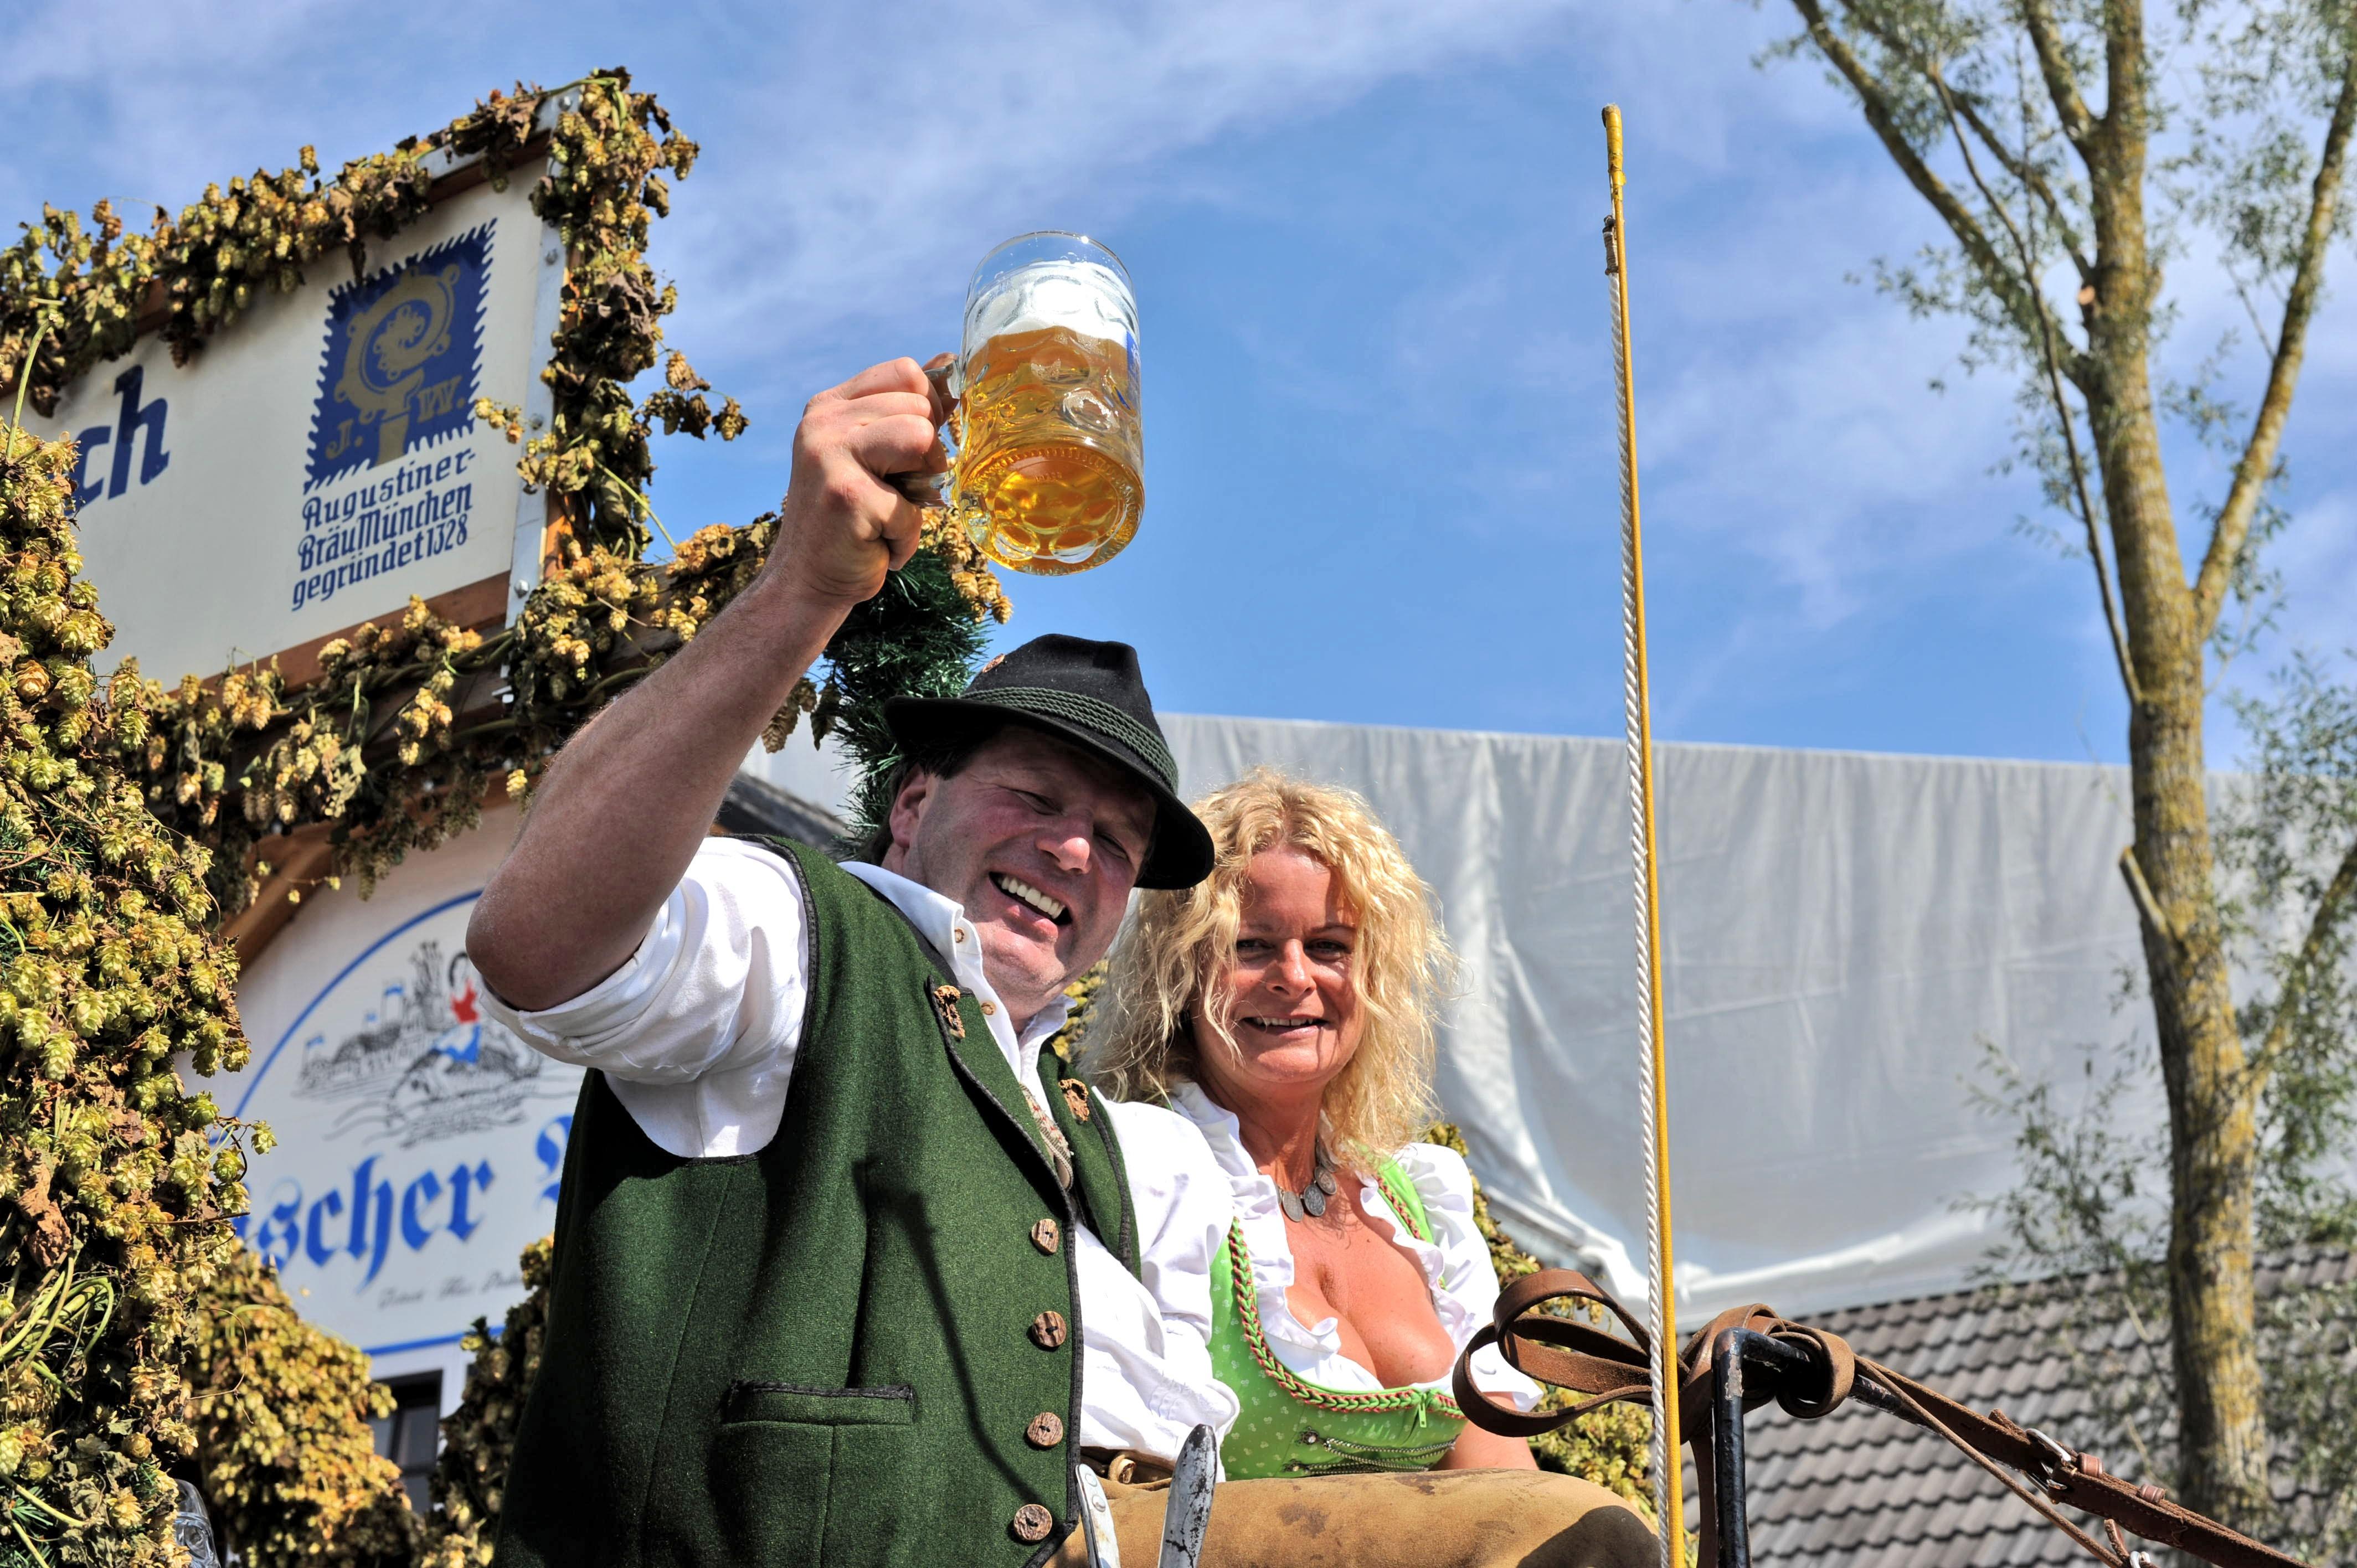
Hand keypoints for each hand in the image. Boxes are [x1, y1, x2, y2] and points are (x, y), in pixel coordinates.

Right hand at [769, 358, 952, 607]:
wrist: (806, 579)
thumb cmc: (850, 519)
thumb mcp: (872, 453)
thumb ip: (902, 411)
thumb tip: (949, 363)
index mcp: (831, 406)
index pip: (905, 373)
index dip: (928, 409)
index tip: (914, 449)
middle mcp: (824, 422)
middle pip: (920, 409)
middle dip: (927, 459)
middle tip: (897, 491)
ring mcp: (830, 455)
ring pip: (921, 439)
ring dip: (922, 488)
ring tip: (892, 510)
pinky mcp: (846, 495)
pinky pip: (912, 508)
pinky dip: (905, 538)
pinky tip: (876, 544)